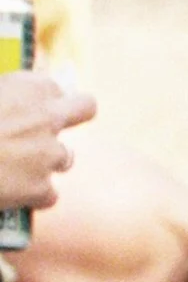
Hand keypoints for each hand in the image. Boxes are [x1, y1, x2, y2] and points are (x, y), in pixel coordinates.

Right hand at [0, 66, 91, 212]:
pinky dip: (33, 196)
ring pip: (65, 157)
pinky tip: (12, 195)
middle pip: (85, 107)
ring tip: (15, 167)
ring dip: (46, 162)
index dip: (41, 97)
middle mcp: (46, 117)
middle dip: (75, 113)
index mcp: (27, 87)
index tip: (28, 106)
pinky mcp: (41, 188)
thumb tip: (7, 108)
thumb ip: (2, 94)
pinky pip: (49, 194)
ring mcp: (48, 154)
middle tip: (53, 126)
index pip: (52, 85)